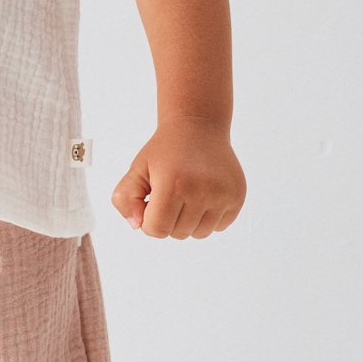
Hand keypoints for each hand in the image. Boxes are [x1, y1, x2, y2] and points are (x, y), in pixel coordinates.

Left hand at [111, 120, 245, 238]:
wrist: (198, 127)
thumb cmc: (165, 152)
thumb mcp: (137, 169)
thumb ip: (125, 199)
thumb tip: (138, 225)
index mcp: (173, 185)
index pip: (157, 230)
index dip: (148, 220)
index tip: (151, 202)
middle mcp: (201, 191)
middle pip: (178, 233)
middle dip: (169, 219)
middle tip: (170, 193)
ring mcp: (223, 195)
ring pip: (199, 234)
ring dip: (189, 221)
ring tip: (187, 195)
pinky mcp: (237, 197)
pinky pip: (218, 226)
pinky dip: (208, 217)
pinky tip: (203, 194)